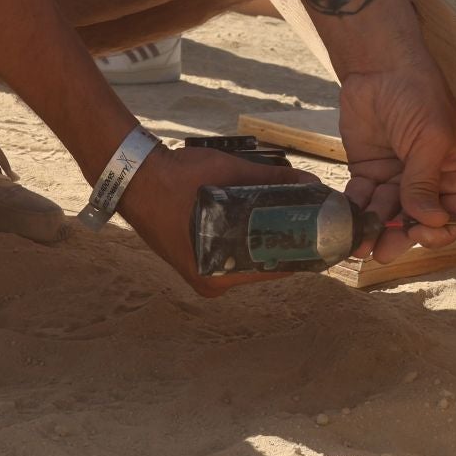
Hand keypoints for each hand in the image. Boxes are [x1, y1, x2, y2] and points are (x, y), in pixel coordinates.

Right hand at [117, 146, 318, 296]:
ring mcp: (199, 273)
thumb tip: (309, 183)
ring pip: (246, 259)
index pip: (275, 269)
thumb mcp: (228, 174)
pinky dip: (244, 238)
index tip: (322, 236)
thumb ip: (270, 181)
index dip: (301, 251)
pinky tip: (260, 220)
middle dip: (284, 243)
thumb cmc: (178, 178)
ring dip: (264, 240)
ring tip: (289, 218)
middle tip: (308, 222)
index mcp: (218, 273)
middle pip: (262, 265)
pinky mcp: (192, 260)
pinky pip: (228, 253)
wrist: (133, 176)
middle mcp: (210, 281)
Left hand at [337, 58, 455, 263]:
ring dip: (376, 230)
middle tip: (384, 250)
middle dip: (402, 236)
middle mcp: (431, 179)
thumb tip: (427, 221)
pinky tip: (348, 221)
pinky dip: (356, 212)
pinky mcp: (370, 171)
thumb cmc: (418, 94)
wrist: (379, 67)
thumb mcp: (430, 138)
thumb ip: (425, 181)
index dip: (441, 229)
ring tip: (361, 245)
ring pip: (390, 213)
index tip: (421, 232)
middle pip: (420, 220)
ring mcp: (399, 176)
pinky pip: (365, 199)